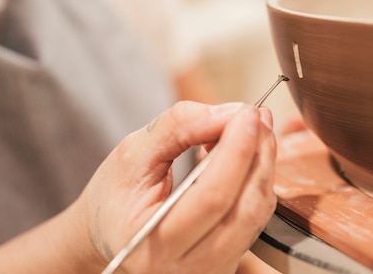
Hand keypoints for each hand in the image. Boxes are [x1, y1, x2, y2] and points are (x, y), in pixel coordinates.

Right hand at [77, 101, 277, 273]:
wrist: (109, 236)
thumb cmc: (114, 197)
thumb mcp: (132, 154)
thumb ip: (176, 128)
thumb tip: (228, 113)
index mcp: (152, 243)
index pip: (212, 197)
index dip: (237, 151)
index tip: (246, 113)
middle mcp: (187, 268)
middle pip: (244, 208)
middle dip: (257, 154)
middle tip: (256, 114)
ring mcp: (211, 270)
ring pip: (257, 214)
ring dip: (263, 165)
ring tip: (251, 129)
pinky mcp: (227, 263)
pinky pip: (255, 220)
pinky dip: (256, 181)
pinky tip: (244, 155)